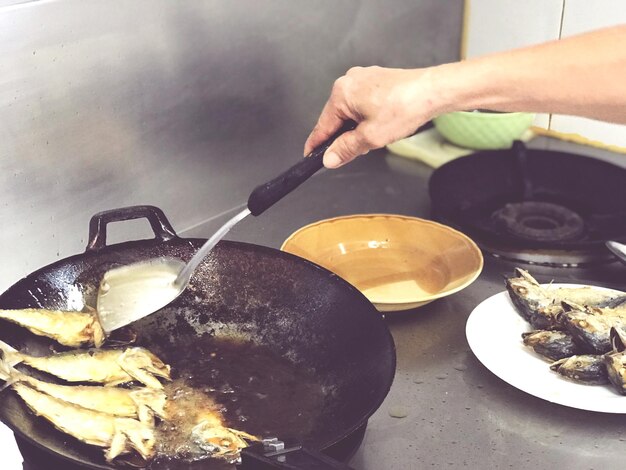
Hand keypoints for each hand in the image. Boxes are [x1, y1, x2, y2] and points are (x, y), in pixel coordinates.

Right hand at [304, 66, 440, 167]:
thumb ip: (346, 149)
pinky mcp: (377, 81)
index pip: (322, 125)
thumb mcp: (370, 137)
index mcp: (342, 93)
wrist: (434, 91)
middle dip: (344, 137)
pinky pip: (363, 103)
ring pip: (351, 112)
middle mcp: (349, 81)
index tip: (310, 155)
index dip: (317, 144)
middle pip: (337, 118)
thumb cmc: (405, 107)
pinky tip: (382, 125)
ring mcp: (364, 79)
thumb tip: (330, 158)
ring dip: (358, 128)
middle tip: (357, 152)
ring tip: (377, 135)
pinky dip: (368, 118)